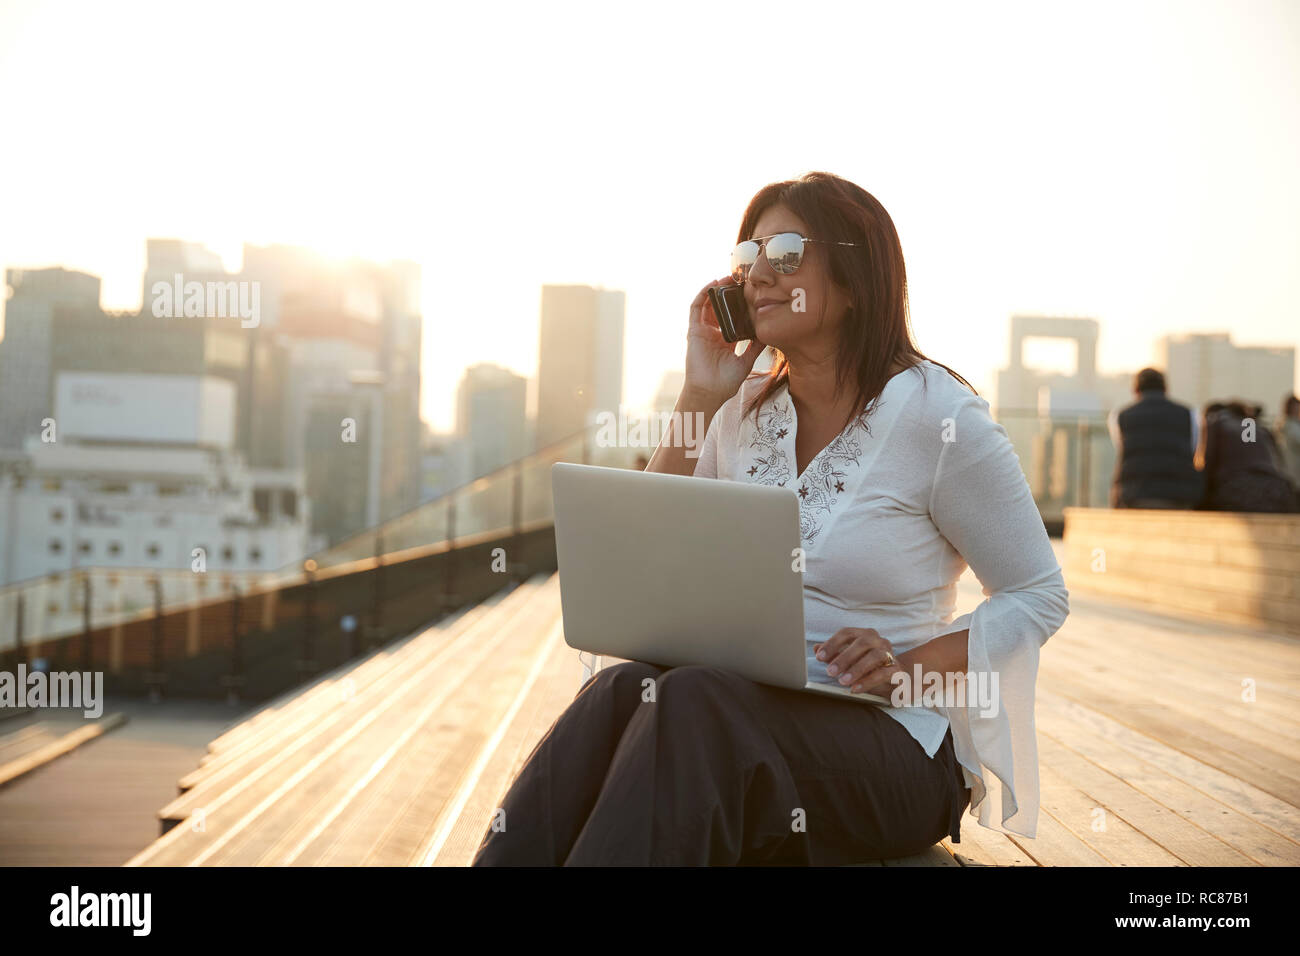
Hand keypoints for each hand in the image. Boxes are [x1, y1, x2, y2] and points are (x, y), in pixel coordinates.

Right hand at [682, 276, 763, 405]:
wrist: (709, 392)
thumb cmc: (725, 382)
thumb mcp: (746, 361)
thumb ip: (755, 347)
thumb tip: (768, 335)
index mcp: (725, 340)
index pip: (732, 317)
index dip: (739, 304)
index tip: (751, 293)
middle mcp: (712, 333)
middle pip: (719, 307)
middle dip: (728, 293)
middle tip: (740, 279)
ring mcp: (702, 331)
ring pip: (708, 304)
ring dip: (716, 289)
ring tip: (728, 277)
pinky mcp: (693, 330)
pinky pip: (696, 307)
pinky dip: (703, 294)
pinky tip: (713, 284)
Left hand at [814, 627, 900, 695]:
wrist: (895, 679)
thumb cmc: (868, 667)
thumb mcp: (849, 660)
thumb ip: (833, 654)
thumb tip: (816, 649)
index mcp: (864, 634)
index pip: (847, 633)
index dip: (832, 643)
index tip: (819, 657)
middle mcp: (878, 640)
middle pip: (861, 643)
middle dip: (843, 657)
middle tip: (830, 671)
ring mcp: (889, 654)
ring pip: (874, 656)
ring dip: (856, 669)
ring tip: (842, 681)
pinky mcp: (896, 670)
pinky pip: (882, 673)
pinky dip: (867, 681)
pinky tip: (855, 688)